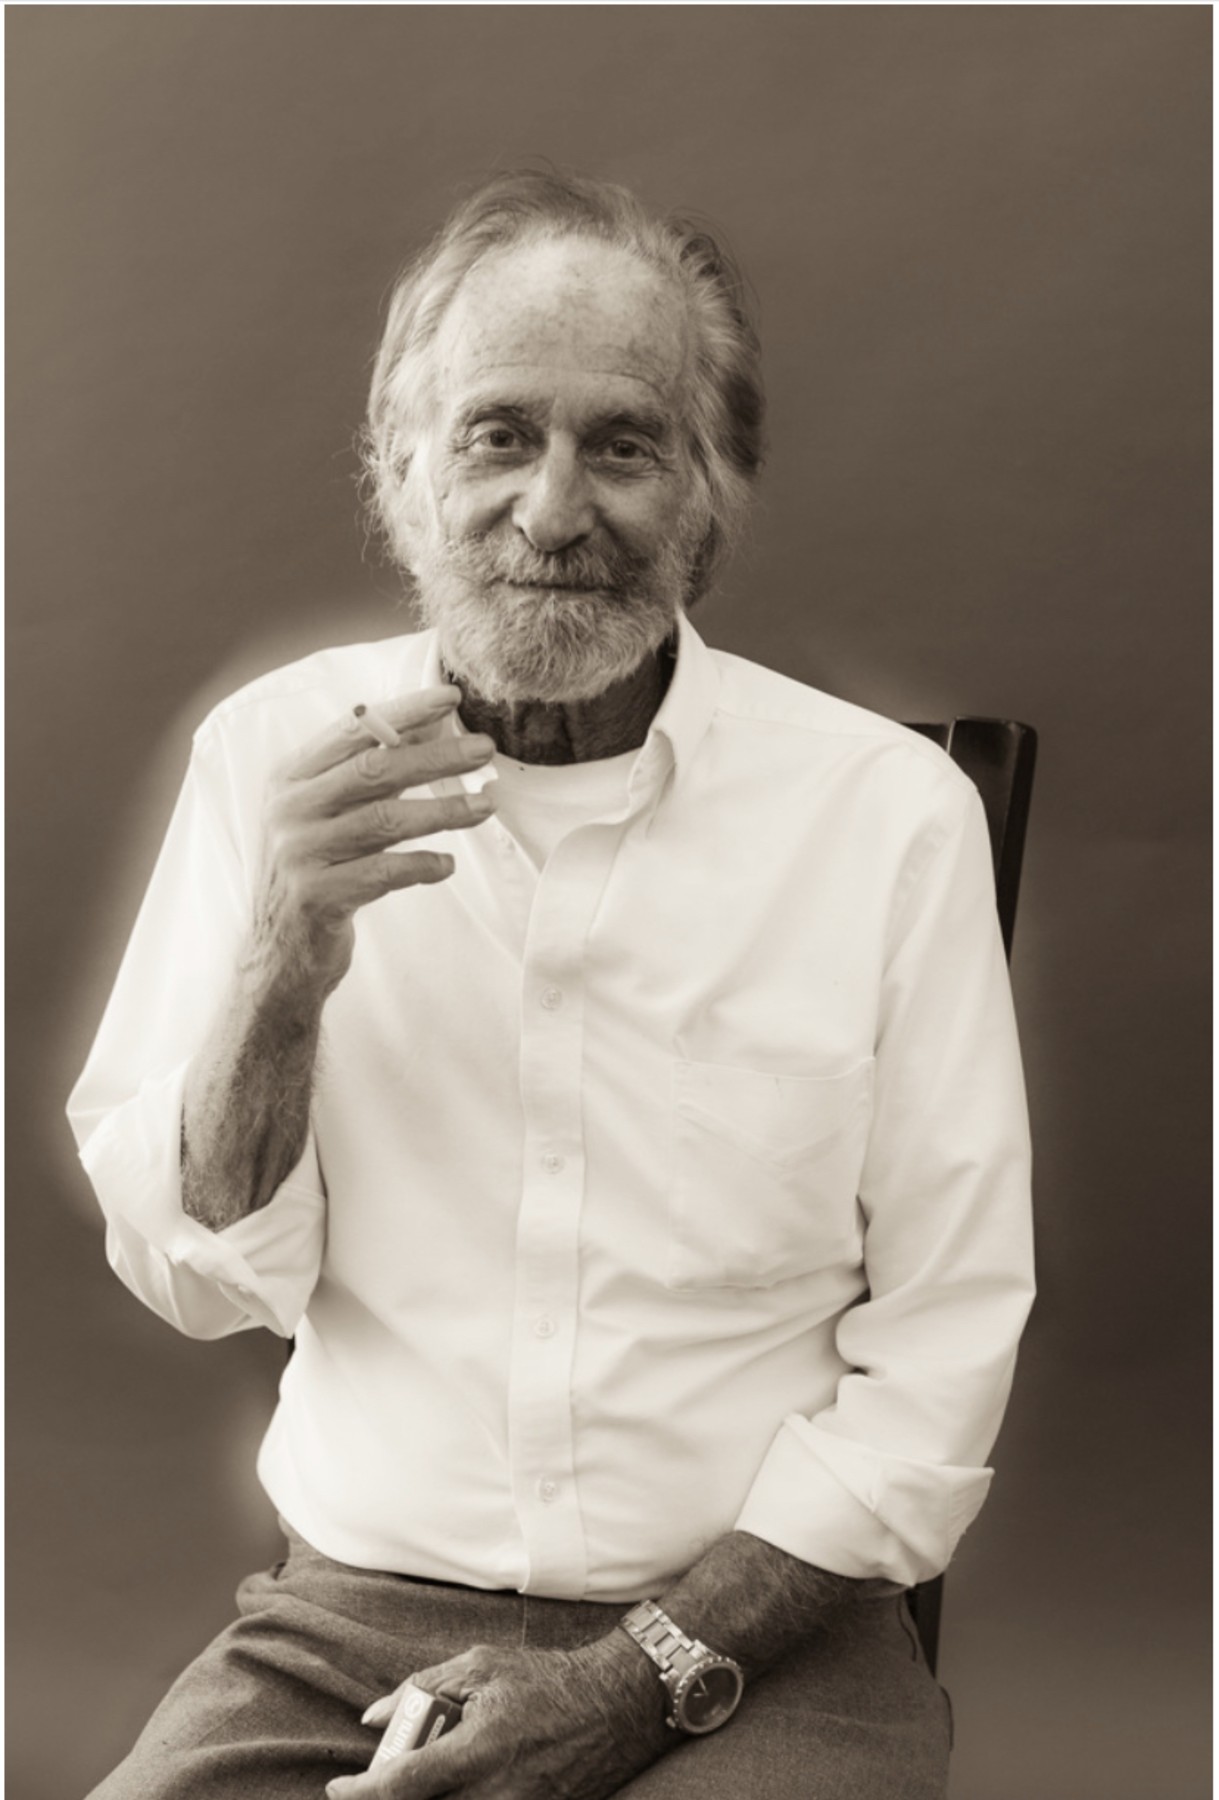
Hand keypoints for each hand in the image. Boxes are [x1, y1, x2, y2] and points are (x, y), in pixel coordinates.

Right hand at [251, 685, 496, 998]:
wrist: (278, 951)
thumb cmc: (315, 871)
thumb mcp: (327, 815)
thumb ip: (367, 775)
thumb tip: (430, 729)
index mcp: (290, 778)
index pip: (353, 731)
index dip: (404, 712)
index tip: (451, 699)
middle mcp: (289, 809)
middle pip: (375, 769)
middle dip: (436, 756)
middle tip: (484, 750)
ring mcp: (299, 853)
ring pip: (385, 820)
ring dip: (443, 810)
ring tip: (485, 805)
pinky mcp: (317, 896)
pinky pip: (383, 873)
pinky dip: (422, 865)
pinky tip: (447, 864)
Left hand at [327, 1630, 671, 1798]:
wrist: (614, 1706)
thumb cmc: (545, 1680)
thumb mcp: (481, 1665)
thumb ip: (422, 1688)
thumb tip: (372, 1717)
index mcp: (479, 1748)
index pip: (403, 1784)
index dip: (362, 1793)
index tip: (337, 1790)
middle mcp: (496, 1792)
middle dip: (394, 1796)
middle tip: (385, 1779)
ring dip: (430, 1797)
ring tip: (429, 1774)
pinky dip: (459, 1799)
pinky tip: (459, 1783)